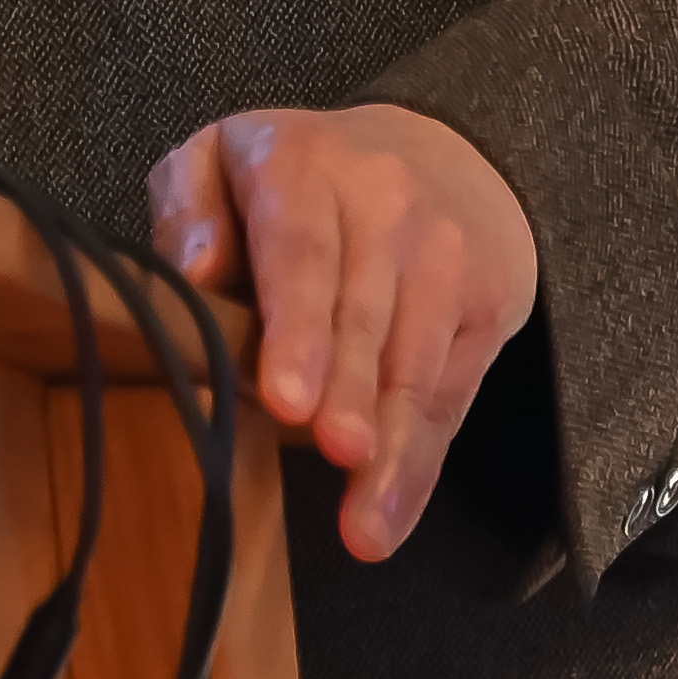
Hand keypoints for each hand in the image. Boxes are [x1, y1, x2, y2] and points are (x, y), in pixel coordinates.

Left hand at [145, 105, 541, 560]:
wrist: (443, 154)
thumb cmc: (300, 179)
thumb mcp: (222, 161)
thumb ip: (190, 209)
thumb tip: (194, 273)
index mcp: (303, 166)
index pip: (302, 250)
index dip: (297, 325)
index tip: (284, 394)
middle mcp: (386, 204)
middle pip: (365, 314)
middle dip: (350, 390)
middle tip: (335, 450)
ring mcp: (446, 257)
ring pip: (415, 367)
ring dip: (391, 449)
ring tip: (363, 523)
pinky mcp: (487, 306)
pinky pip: (451, 397)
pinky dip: (420, 464)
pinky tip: (389, 515)